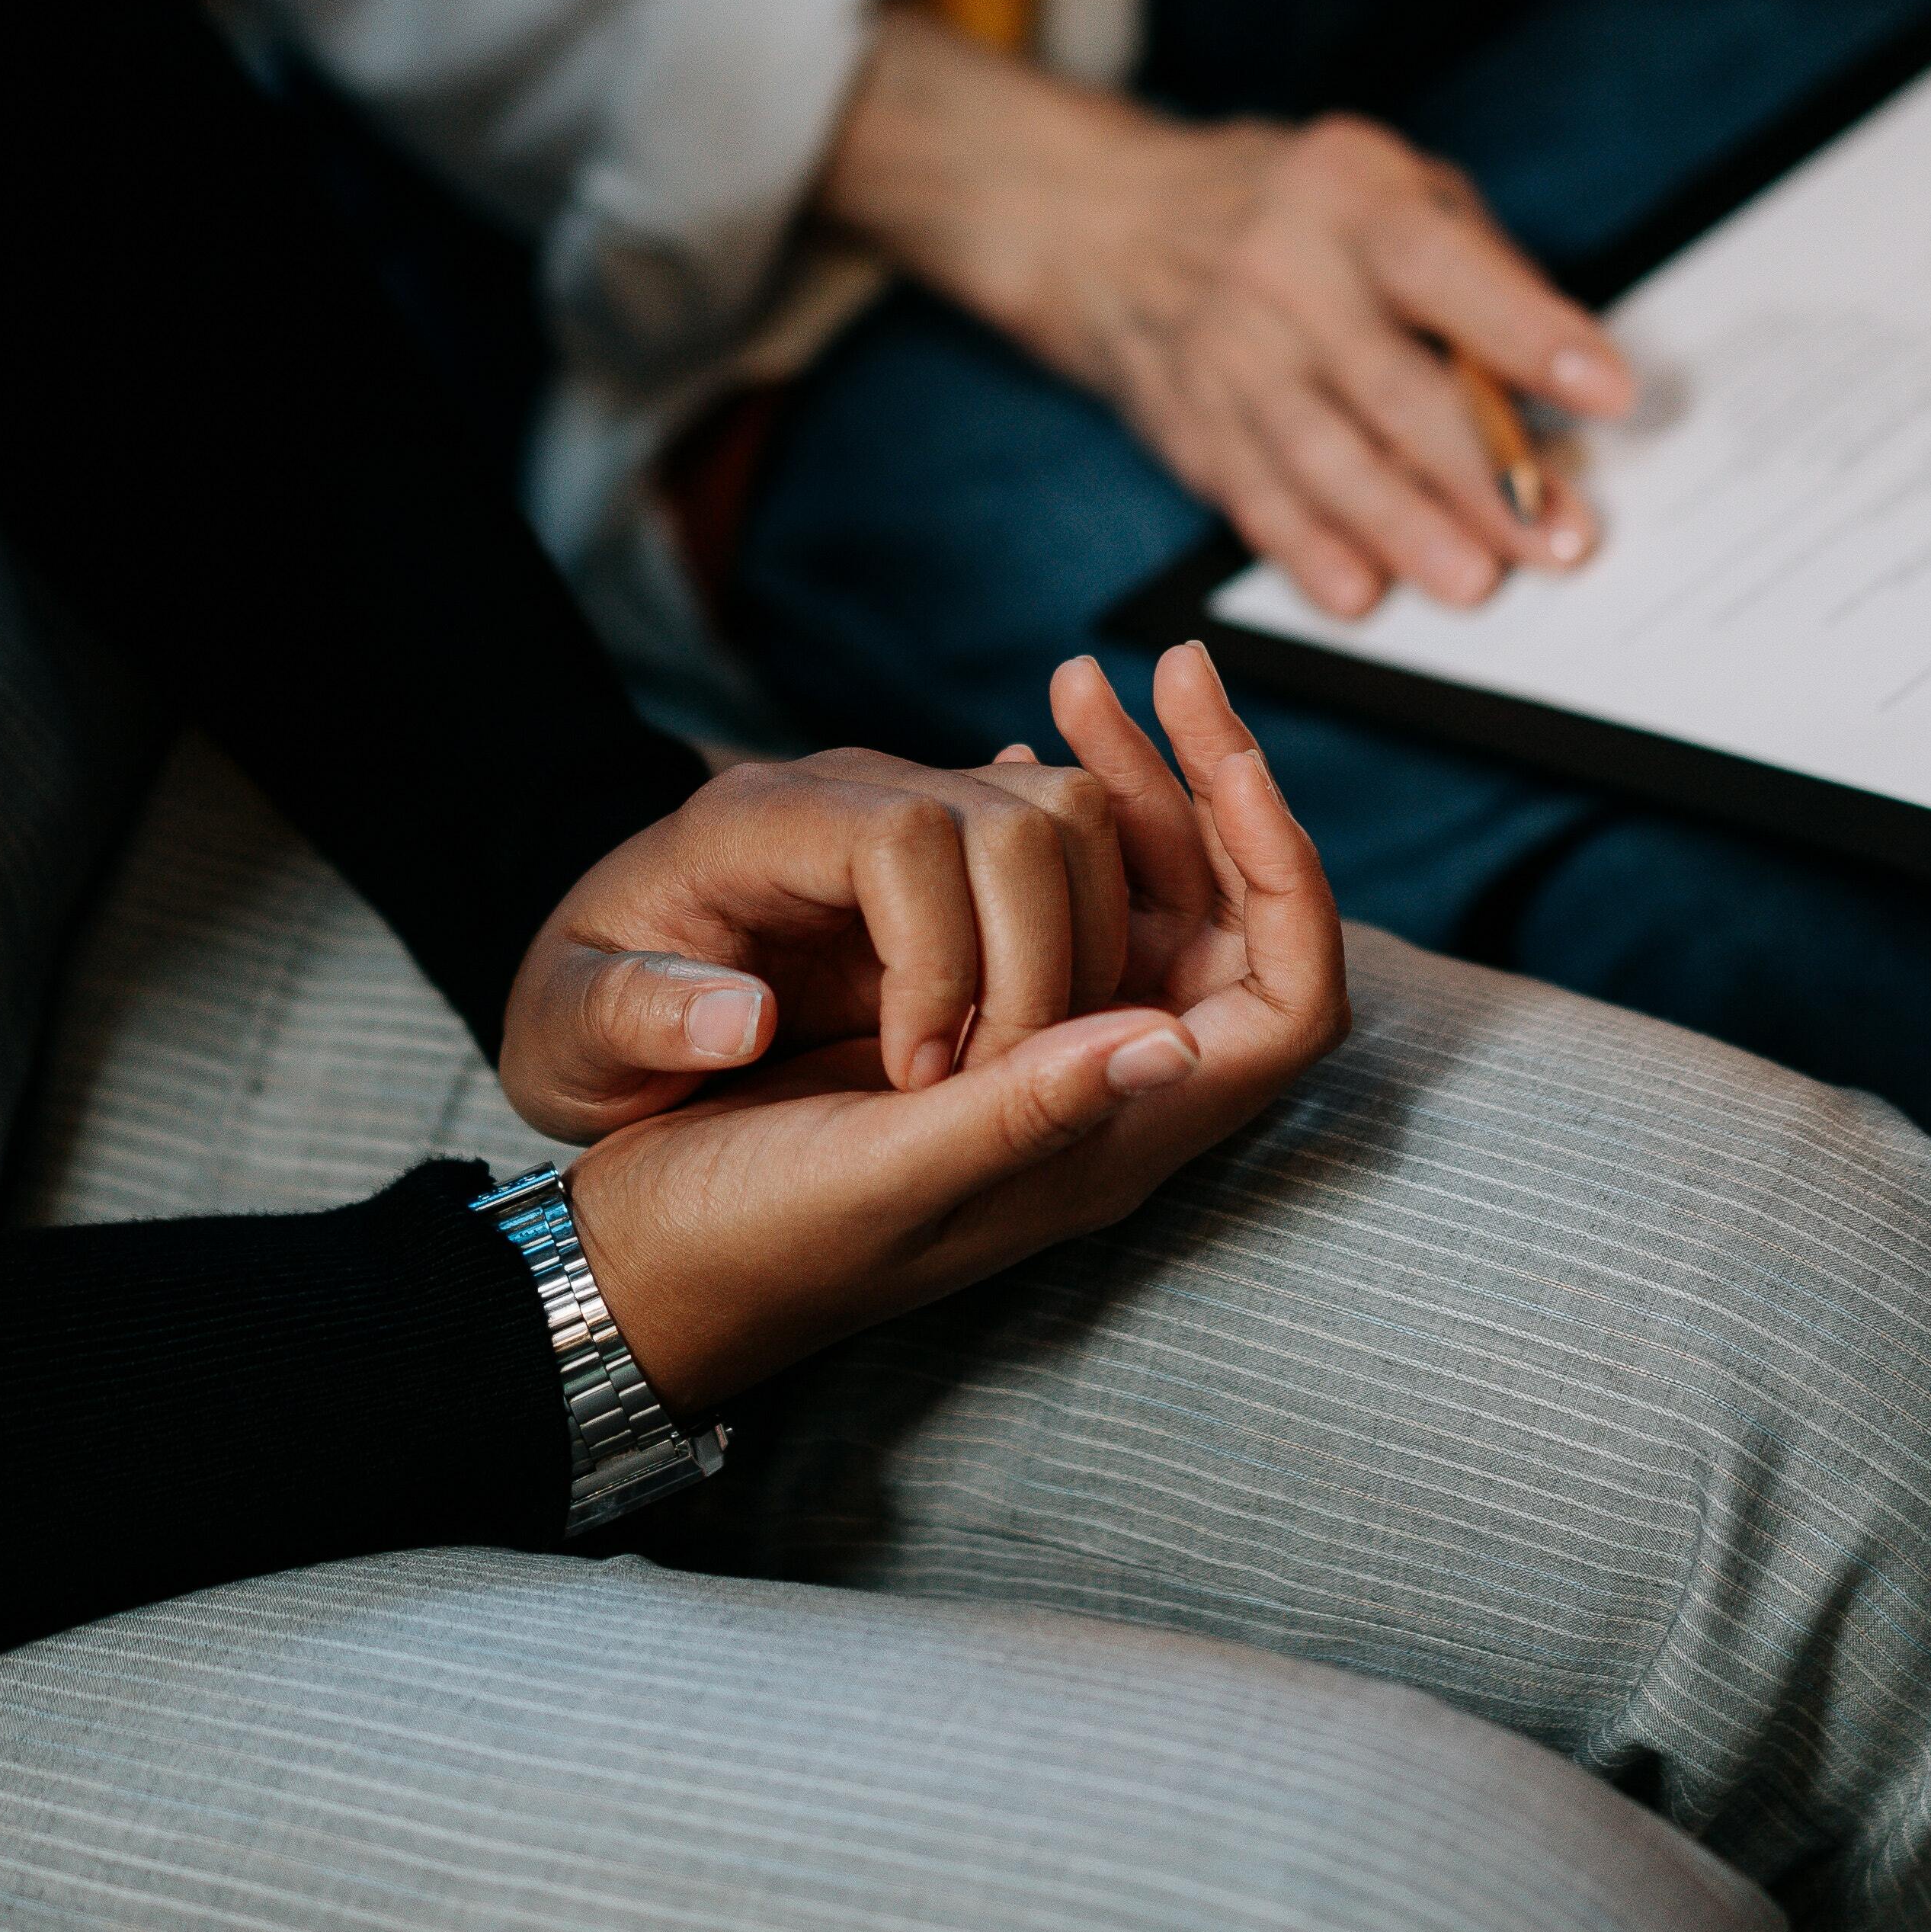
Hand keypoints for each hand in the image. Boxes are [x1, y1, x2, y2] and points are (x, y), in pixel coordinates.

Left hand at [503, 734, 1142, 1140]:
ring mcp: (919, 804)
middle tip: (983, 1089)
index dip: (941, 958)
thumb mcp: (567, 1038)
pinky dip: (1092, 938)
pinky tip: (1035, 1035)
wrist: (610, 988)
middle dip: (1036, 966)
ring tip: (1013, 1068)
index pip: (906, 836)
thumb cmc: (586, 1020)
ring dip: (1080, 953)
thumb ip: (635, 1018)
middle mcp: (851, 788)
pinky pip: (1078, 849)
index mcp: (753, 824)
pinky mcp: (964, 845)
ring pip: (1071, 819)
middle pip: (1020, 817)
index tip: (913, 1076)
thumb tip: (741, 1019)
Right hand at [552, 646, 1347, 1414]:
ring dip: (1129, 790)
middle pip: (1232, 925)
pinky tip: (1021, 743)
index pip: (1288, 1004)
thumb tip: (1176, 1039)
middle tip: (1166, 671)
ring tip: (1075, 683)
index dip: (1286, 873)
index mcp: (1109, 1144)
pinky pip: (1060, 900)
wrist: (642, 1260)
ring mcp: (1045, 1050)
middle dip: (1210, 792)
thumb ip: (1025, 1114)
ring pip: (1145, 898)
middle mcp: (1101, 1091)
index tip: (1228, 755)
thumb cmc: (751, 1238)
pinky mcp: (979, 1014)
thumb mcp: (885, 1177)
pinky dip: (1053, 817)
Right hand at [813, 7, 1637, 621]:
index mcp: (1346, 194)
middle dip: (1482, 472)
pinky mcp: (1193, 424)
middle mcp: (1280, 272)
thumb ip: (1475, 268)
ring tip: (1474, 582)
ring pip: (1322, 456)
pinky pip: (1254, 496)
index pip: (1442, 266)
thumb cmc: (1298, 213)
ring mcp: (1227, 354)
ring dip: (1402, 528)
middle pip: (1389, 383)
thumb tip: (1563, 383)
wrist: (1108, 224)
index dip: (1526, 332)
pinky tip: (1357, 593)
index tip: (1610, 391)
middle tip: (1558, 538)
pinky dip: (1306, 550)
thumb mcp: (1388, 186)